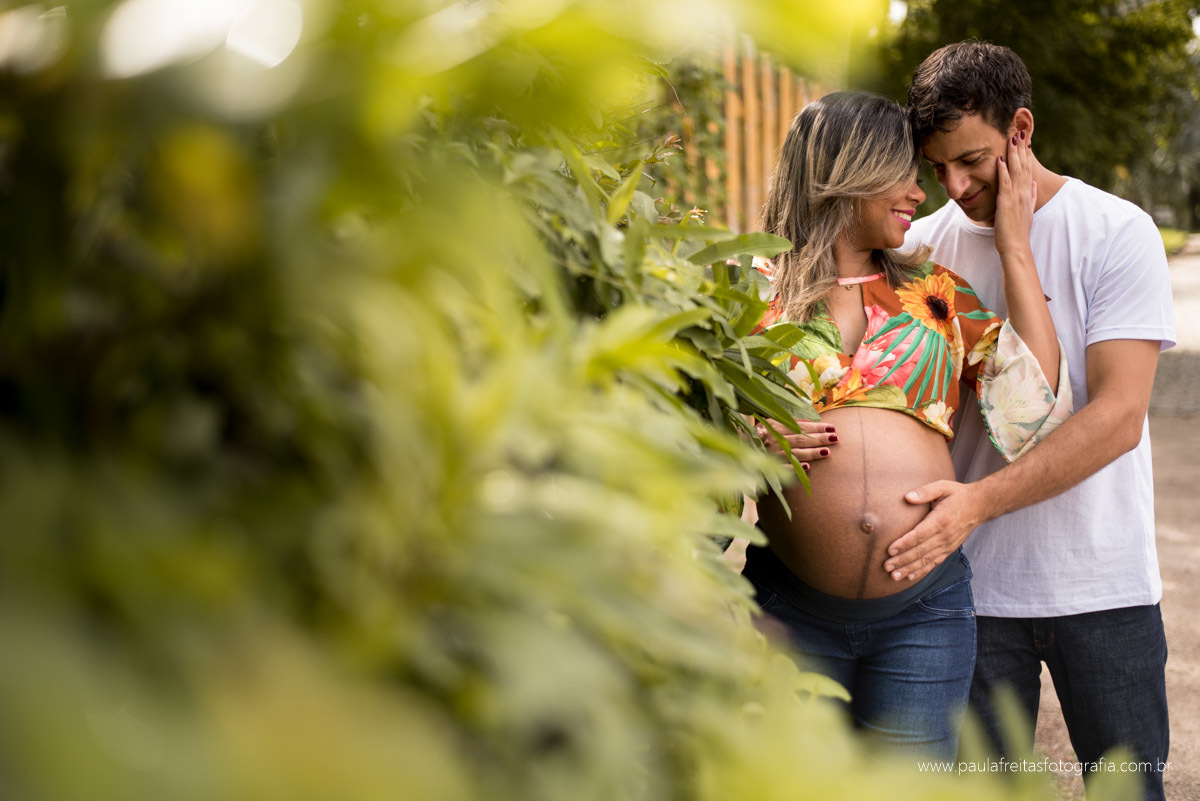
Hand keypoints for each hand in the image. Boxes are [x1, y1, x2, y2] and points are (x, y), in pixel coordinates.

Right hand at [754, 418, 837, 469]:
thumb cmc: (758, 435)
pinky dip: (794, 467)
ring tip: (826, 452)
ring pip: (795, 453)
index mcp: (775, 426)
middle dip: (819, 439)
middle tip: (835, 439)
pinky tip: (807, 468)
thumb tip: (811, 421)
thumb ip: (790, 422)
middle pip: (800, 439)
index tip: (832, 428)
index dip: (817, 427)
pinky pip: (782, 467)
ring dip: (811, 453)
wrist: (737, 448)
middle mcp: (773, 439)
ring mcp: (770, 453)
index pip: (801, 427)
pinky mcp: (767, 466)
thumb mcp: (771, 423)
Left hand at [883, 480, 982, 581]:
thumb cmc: (958, 494)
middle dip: (902, 560)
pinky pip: (934, 563)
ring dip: (910, 569)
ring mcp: (948, 544)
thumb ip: (925, 491)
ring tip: (894, 575)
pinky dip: (922, 571)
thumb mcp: (943, 486)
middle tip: (886, 566)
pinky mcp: (949, 549)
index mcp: (941, 520)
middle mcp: (945, 536)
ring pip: (926, 560)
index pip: (920, 535)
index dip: (904, 544)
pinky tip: (910, 576)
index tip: (890, 550)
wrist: (980, 505)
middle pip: (921, 551)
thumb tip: (907, 497)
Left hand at [993, 130, 1036, 257]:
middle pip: (1023, 166)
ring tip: (1012, 139)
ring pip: (1016, 171)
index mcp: (1026, 194)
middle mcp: (1023, 193)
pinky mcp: (1007, 203)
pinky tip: (1000, 159)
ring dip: (1013, 154)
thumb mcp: (1026, 211)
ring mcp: (1016, 197)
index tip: (1023, 141)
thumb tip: (1032, 184)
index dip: (1025, 155)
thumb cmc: (1018, 232)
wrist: (1017, 247)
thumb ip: (1030, 196)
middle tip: (1019, 133)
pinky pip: (1005, 183)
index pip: (1026, 170)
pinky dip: (1003, 170)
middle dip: (1020, 149)